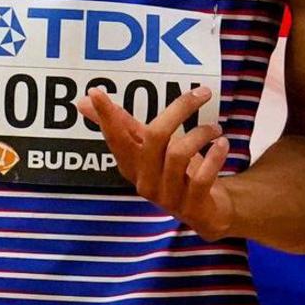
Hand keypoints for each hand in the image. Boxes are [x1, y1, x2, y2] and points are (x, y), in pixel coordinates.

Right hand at [85, 85, 238, 238]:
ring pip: (178, 154)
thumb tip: (82, 100)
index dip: (106, 116)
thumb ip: (121, 125)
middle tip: (203, 93)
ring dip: (201, 134)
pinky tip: (222, 144)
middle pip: (154, 138)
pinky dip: (214, 157)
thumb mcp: (148, 147)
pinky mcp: (193, 206)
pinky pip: (201, 178)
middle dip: (179, 109)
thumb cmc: (175, 173)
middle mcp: (145, 181)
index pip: (116, 138)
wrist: (209, 213)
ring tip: (216, 128)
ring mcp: (168, 196)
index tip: (95, 91)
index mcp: (132, 166)